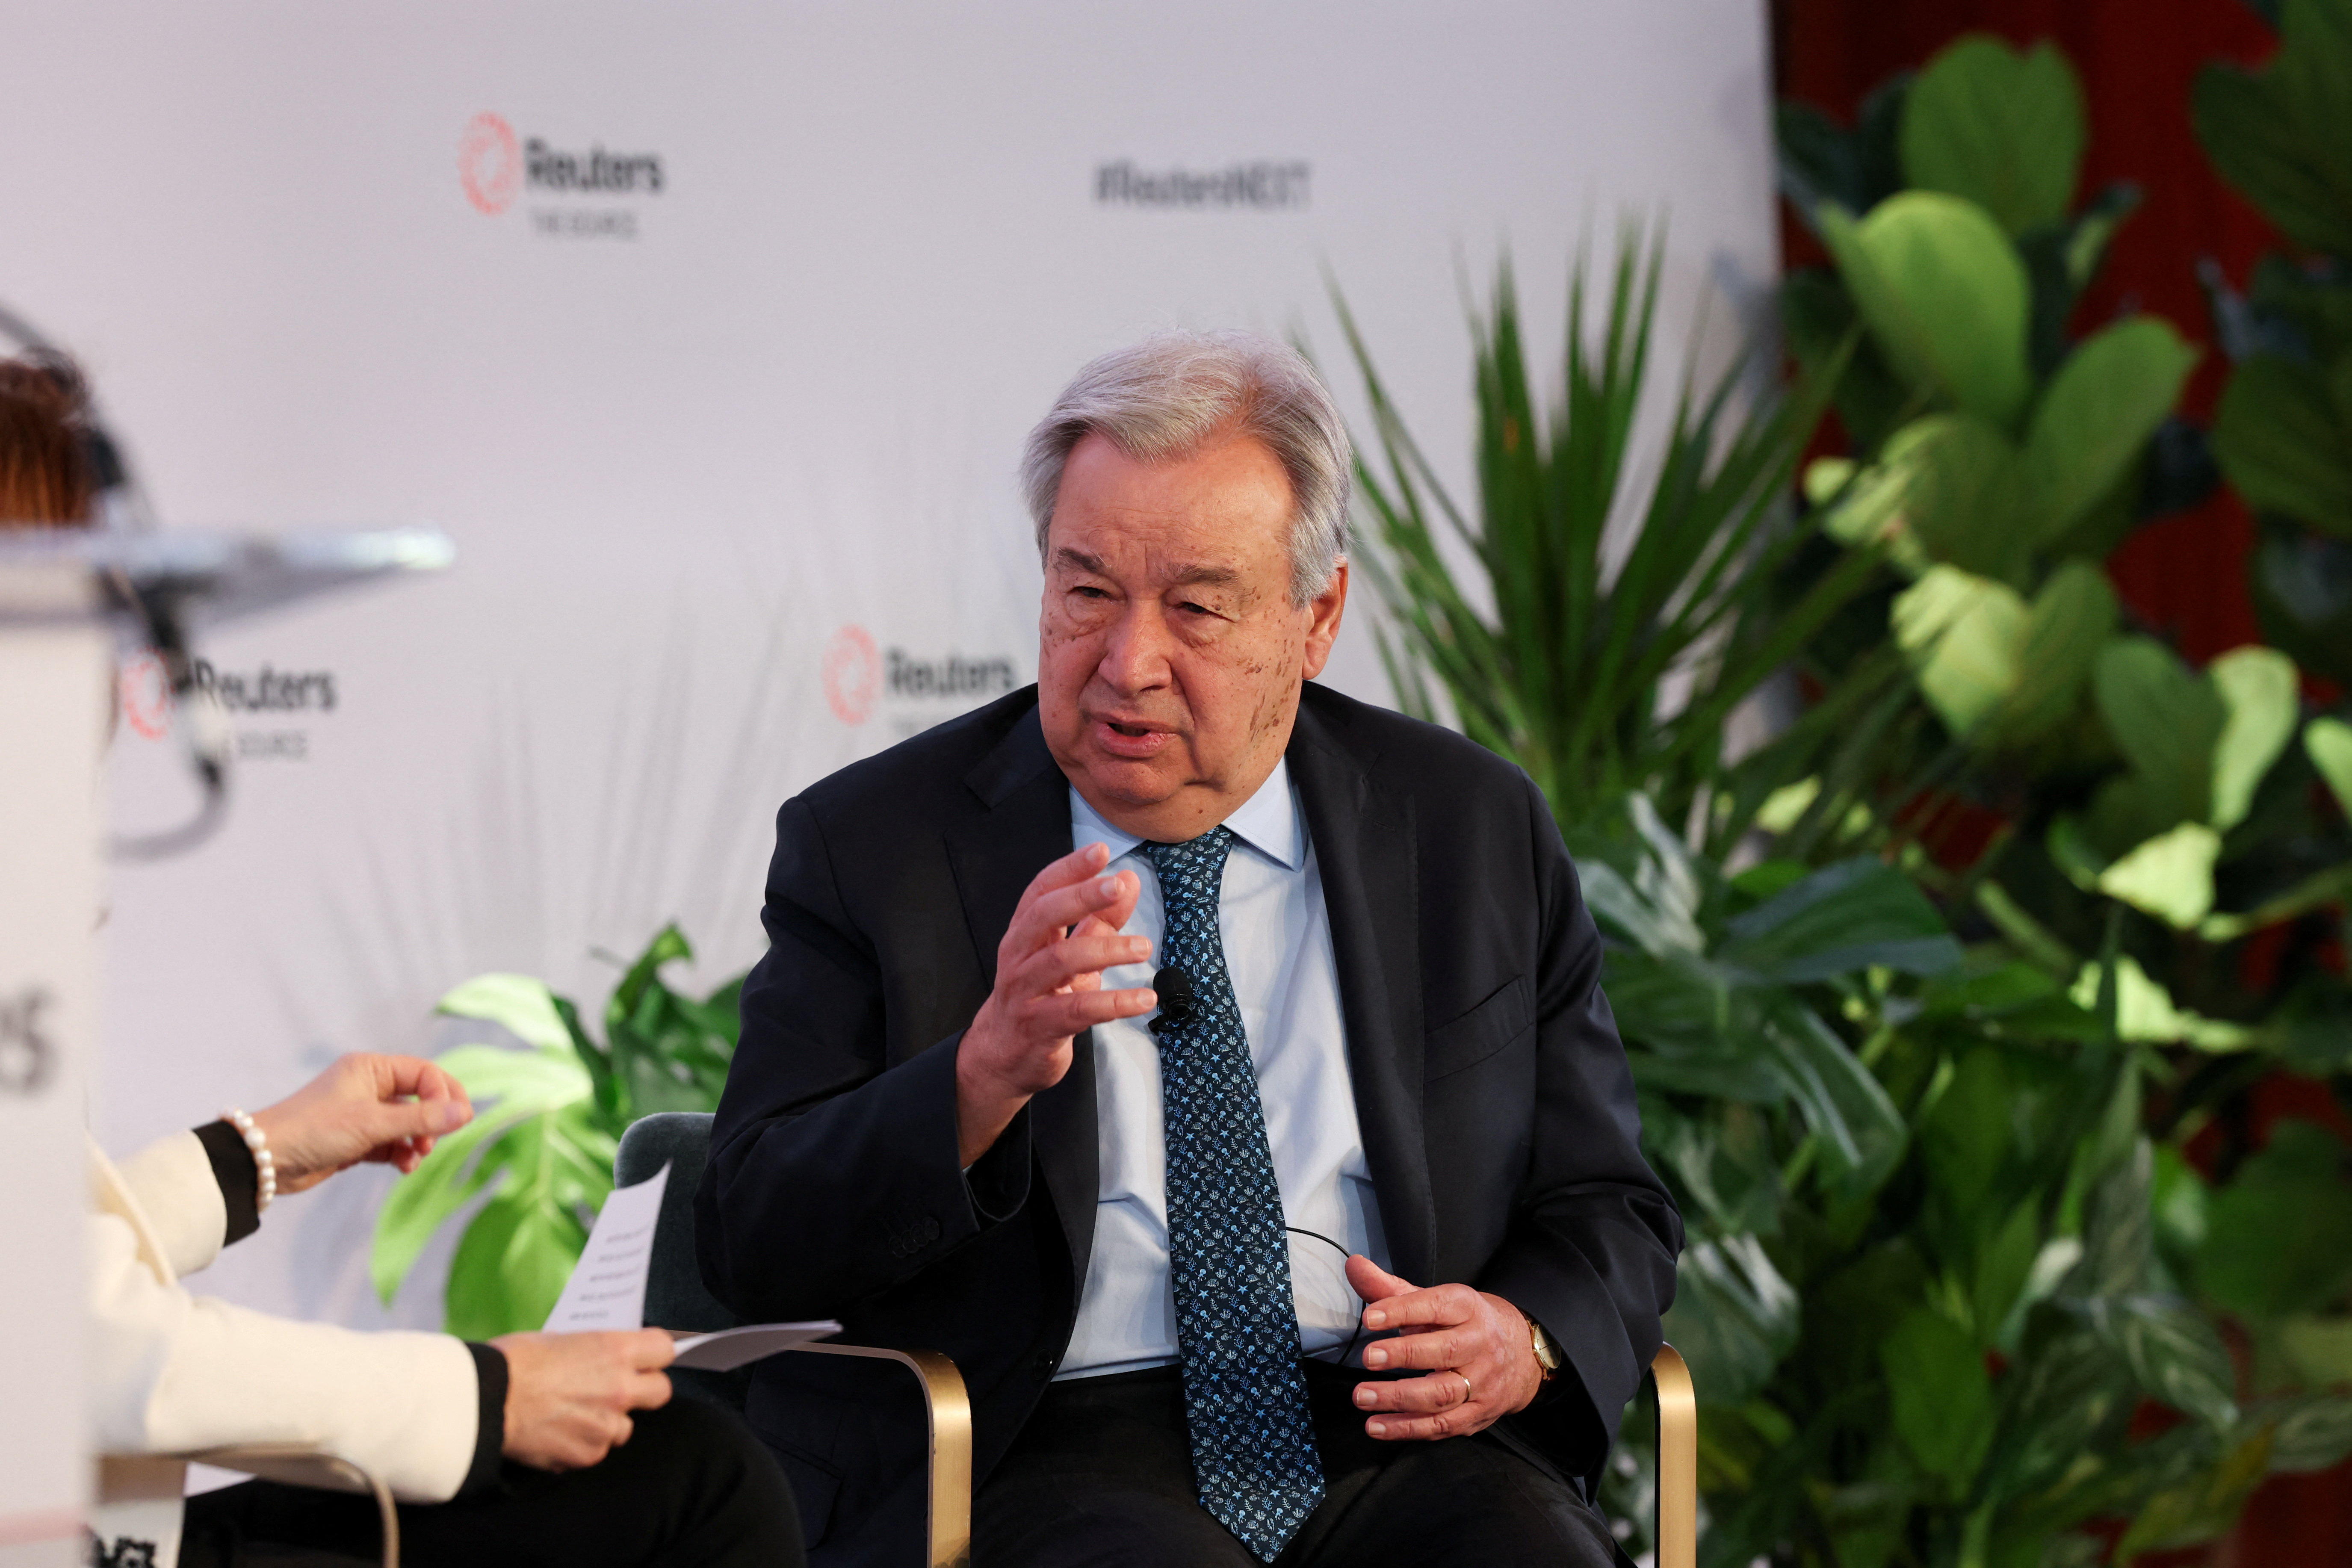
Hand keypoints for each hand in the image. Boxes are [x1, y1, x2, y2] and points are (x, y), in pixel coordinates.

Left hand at [247, 1053, 472, 1193]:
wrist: (265, 1160)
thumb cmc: (315, 1129)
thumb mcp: (372, 1123)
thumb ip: (421, 1119)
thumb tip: (466, 1114)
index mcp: (371, 1069)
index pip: (424, 1073)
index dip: (444, 1094)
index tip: (456, 1120)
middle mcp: (368, 1086)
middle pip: (419, 1098)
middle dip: (432, 1121)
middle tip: (437, 1141)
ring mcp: (361, 1113)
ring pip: (406, 1123)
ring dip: (417, 1141)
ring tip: (415, 1158)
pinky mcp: (355, 1138)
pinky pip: (391, 1142)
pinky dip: (401, 1154)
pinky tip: (403, 1166)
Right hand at [490, 1330, 675, 1470]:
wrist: (484, 1399)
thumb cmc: (514, 1361)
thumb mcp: (560, 1339)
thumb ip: (593, 1352)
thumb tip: (602, 1359)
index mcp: (615, 1351)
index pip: (664, 1350)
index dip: (654, 1354)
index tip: (645, 1357)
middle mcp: (619, 1389)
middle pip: (660, 1392)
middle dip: (644, 1390)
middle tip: (619, 1389)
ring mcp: (605, 1426)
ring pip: (624, 1427)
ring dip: (607, 1422)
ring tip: (574, 1415)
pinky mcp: (586, 1454)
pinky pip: (596, 1450)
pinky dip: (581, 1445)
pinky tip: (557, 1434)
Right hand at [955, 842, 1155, 1164]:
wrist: (1001, 1058)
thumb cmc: (1038, 998)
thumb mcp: (1069, 956)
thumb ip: (1098, 920)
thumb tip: (1128, 881)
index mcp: (1025, 934)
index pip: (1041, 891)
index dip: (1069, 869)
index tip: (1100, 851)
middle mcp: (1019, 958)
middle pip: (1044, 916)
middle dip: (1081, 896)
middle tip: (1118, 886)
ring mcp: (1025, 992)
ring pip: (1061, 961)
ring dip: (1105, 949)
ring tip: (1143, 947)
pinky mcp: (1039, 1027)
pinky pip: (1078, 1010)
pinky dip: (1114, 1002)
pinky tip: (1144, 999)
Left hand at [1344, 1255, 1543, 1440]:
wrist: (1522, 1355)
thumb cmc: (1464, 1324)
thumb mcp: (1434, 1300)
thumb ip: (1390, 1288)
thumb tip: (1354, 1265)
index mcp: (1467, 1308)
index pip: (1435, 1307)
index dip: (1402, 1311)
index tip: (1370, 1318)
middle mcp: (1478, 1345)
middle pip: (1444, 1351)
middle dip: (1404, 1355)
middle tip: (1368, 1357)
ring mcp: (1481, 1383)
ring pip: (1442, 1394)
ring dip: (1399, 1398)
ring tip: (1362, 1396)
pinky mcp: (1477, 1415)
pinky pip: (1441, 1425)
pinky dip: (1407, 1428)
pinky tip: (1377, 1426)